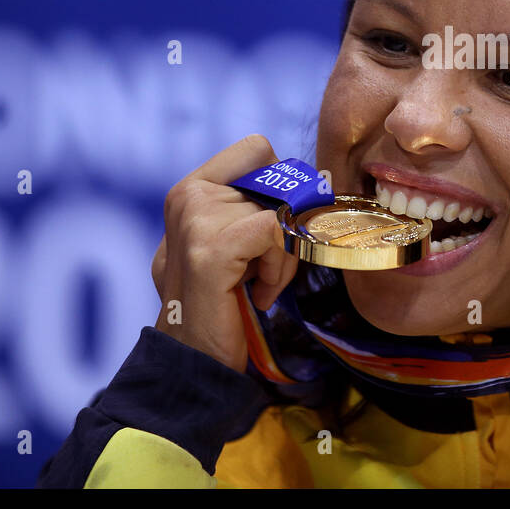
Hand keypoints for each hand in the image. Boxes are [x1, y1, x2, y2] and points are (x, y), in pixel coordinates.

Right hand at [151, 134, 299, 372]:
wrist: (192, 361)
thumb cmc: (220, 302)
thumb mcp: (234, 243)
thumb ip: (259, 207)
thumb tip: (321, 175)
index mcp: (190, 188)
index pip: (257, 147)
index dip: (282, 186)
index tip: (272, 228)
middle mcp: (188, 195)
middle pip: (279, 186)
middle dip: (287, 232)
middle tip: (265, 272)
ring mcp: (196, 219)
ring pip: (284, 214)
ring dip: (285, 259)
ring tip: (257, 287)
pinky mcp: (211, 248)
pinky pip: (279, 233)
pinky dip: (279, 269)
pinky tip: (259, 295)